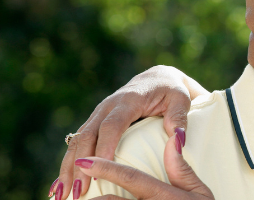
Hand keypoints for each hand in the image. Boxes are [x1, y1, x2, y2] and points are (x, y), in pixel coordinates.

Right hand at [53, 65, 208, 199]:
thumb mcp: (180, 99)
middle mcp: (107, 107)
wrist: (156, 78)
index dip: (105, 145)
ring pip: (77, 141)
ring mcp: (98, 115)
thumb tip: (179, 139)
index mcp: (128, 101)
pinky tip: (60, 184)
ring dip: (67, 168)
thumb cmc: (170, 91)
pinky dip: (68, 164)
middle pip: (88, 136)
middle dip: (80, 163)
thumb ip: (179, 117)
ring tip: (62, 194)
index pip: (113, 124)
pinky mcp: (94, 123)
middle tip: (78, 190)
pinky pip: (77, 144)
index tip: (101, 166)